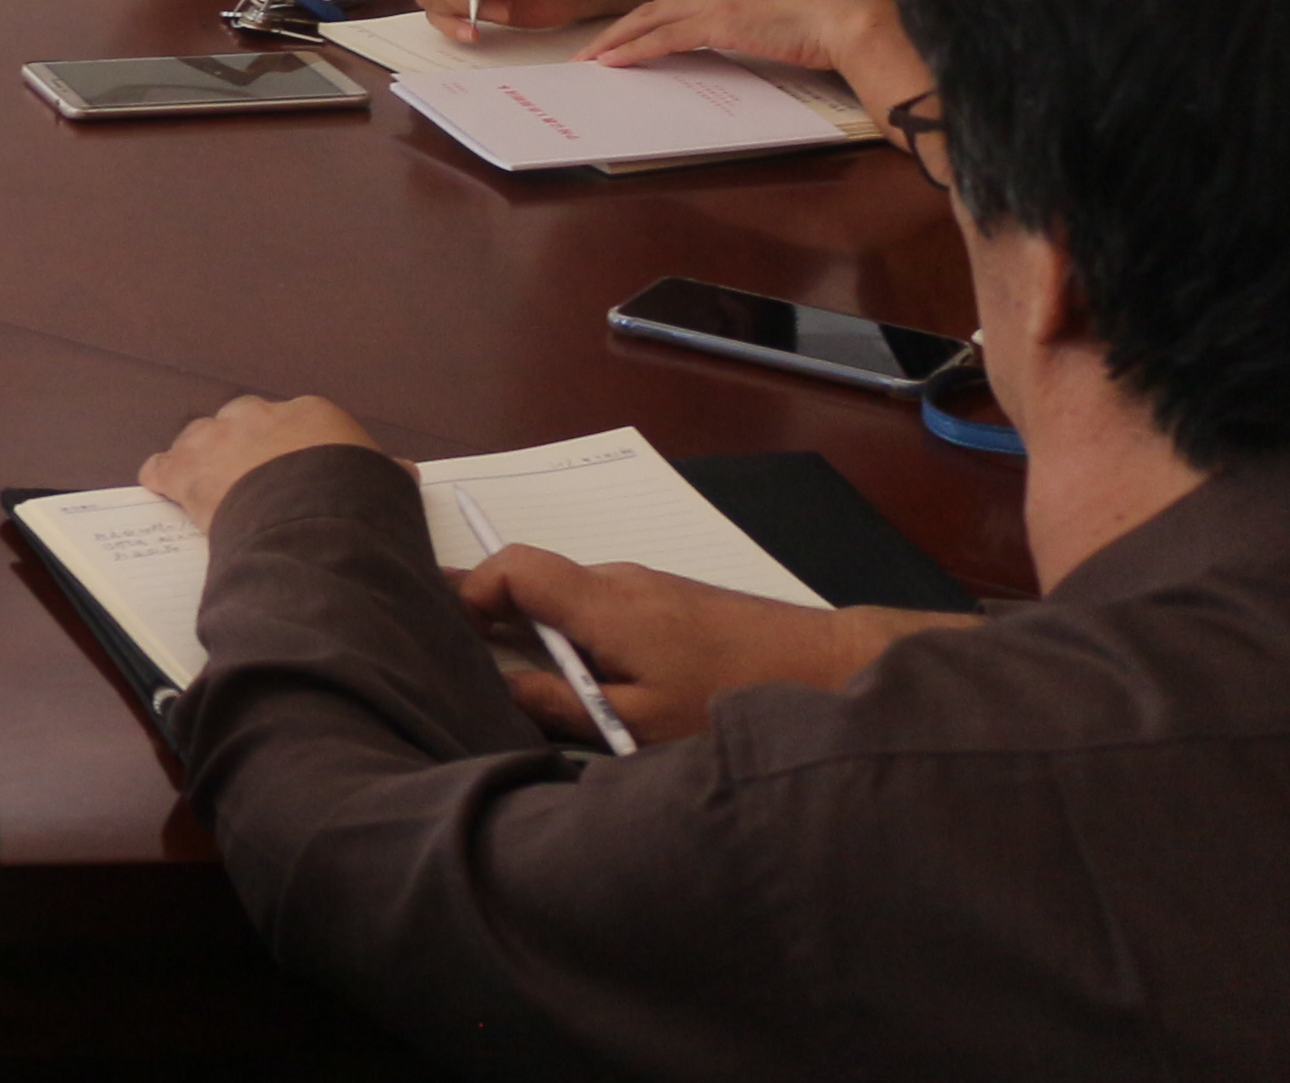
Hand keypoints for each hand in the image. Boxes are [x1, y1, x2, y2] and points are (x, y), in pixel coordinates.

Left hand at [139, 392, 385, 523]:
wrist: (313, 516)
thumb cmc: (354, 499)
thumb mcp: (381, 483)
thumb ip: (384, 473)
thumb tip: (403, 471)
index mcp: (312, 415)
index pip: (297, 422)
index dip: (292, 446)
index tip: (294, 464)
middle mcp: (260, 417)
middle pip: (242, 419)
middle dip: (243, 442)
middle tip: (248, 472)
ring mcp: (219, 440)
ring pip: (200, 436)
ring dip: (202, 455)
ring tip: (206, 478)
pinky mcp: (189, 471)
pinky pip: (163, 467)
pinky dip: (162, 477)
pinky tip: (161, 487)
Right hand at [459, 544, 943, 745]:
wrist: (829, 664)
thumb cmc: (729, 695)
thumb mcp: (641, 722)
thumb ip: (564, 706)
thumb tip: (504, 689)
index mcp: (600, 602)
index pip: (511, 566)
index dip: (471, 591)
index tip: (460, 637)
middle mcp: (617, 579)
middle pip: (536, 582)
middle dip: (501, 620)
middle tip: (480, 668)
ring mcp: (648, 585)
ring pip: (572, 600)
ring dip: (548, 636)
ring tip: (547, 692)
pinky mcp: (674, 601)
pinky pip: (605, 610)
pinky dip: (585, 638)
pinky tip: (603, 684)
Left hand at [591, 0, 930, 146]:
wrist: (848, 20)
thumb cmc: (825, 28)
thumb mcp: (778, 25)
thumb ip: (753, 31)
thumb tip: (741, 50)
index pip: (675, 2)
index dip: (644, 19)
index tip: (621, 36)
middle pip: (652, 7)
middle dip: (618, 29)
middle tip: (589, 51)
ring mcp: (718, 2)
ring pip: (649, 20)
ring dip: (616, 40)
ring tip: (590, 60)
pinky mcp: (720, 23)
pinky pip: (665, 38)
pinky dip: (635, 49)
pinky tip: (614, 62)